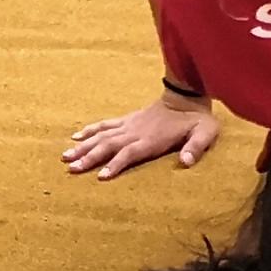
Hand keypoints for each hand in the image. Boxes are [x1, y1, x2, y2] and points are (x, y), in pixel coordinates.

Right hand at [64, 96, 217, 179]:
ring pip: (102, 135)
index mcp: (152, 139)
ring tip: (65, 156)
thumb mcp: (205, 133)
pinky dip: (90, 130)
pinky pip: (105, 124)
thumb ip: (196, 147)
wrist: (188, 94)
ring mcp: (129, 124)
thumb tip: (187, 162)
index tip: (100, 176)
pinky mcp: (127, 119)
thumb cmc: (197, 118)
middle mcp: (136, 132)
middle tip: (71, 168)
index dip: (116, 164)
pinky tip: (75, 136)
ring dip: (84, 146)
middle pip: (109, 145)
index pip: (129, 153)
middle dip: (90, 157)